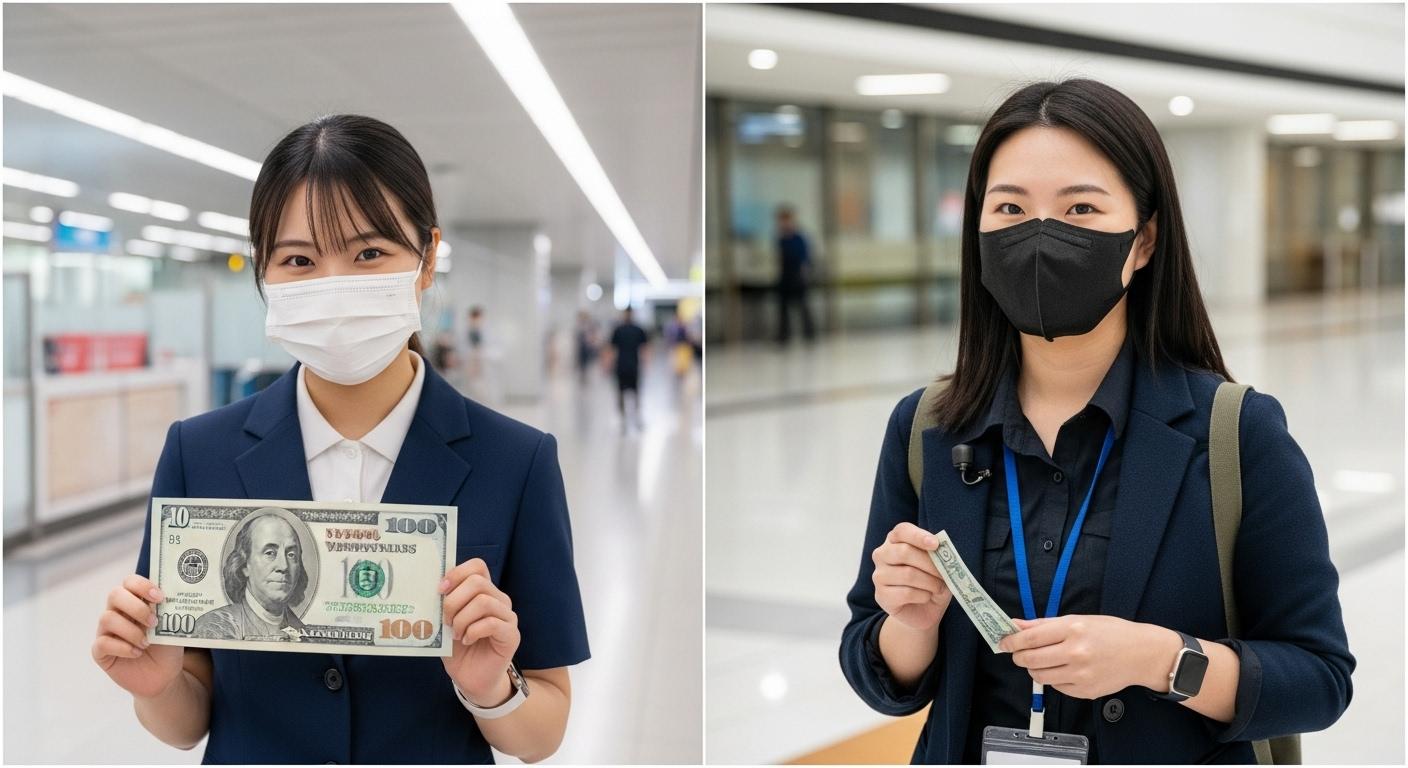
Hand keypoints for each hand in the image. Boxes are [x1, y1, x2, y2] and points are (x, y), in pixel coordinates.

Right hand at [92, 574, 184, 699]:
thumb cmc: (167, 647)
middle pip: (115, 595)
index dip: (142, 585)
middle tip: (154, 622)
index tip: (160, 597)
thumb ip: (170, 612)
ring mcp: (106, 631)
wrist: (163, 676)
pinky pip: (102, 643)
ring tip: (147, 643)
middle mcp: (117, 612)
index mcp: (135, 601)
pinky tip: (136, 653)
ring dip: (130, 630)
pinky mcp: (100, 652)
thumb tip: (172, 595)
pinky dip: (122, 647)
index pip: (129, 582)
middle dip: (136, 607)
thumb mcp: (174, 627)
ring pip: (107, 618)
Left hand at [438, 558, 520, 705]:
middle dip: (454, 601)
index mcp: (483, 592)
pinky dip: (473, 631)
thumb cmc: (458, 650)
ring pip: (484, 601)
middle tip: (445, 620)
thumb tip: (427, 590)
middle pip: (478, 582)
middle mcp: (498, 599)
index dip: (457, 573)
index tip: (440, 590)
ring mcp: (508, 616)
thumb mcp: (445, 624)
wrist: (471, 680)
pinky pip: (492, 623)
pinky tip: (466, 641)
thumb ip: (442, 606)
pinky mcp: (511, 634)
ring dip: (462, 619)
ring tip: (455, 634)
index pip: (477, 566)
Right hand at [871, 523, 951, 630]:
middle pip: (904, 552)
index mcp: (895, 540)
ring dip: (930, 582)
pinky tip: (926, 597)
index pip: (902, 531)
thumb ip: (939, 557)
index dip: (918, 536)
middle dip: (930, 564)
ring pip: (908, 574)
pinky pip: (906, 593)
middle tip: (945, 574)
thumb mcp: (939, 566)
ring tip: (938, 588)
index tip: (936, 544)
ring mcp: (879, 575)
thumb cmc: (931, 582)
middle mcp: (882, 555)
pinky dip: (923, 596)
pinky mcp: (881, 595)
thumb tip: (943, 552)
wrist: (923, 610)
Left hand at [999, 615, 1180, 699]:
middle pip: (1031, 660)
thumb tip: (1016, 625)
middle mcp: (1076, 653)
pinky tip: (1062, 670)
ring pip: (1040, 676)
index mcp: (1073, 630)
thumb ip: (1044, 624)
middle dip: (1019, 656)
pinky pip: (1056, 687)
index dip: (1012, 641)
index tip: (1004, 642)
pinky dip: (1053, 679)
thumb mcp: (1078, 619)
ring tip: (1042, 661)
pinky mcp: (1085, 691)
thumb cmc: (1111, 633)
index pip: (1031, 638)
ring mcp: (1081, 675)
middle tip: (1019, 653)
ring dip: (1034, 669)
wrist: (1141, 654)